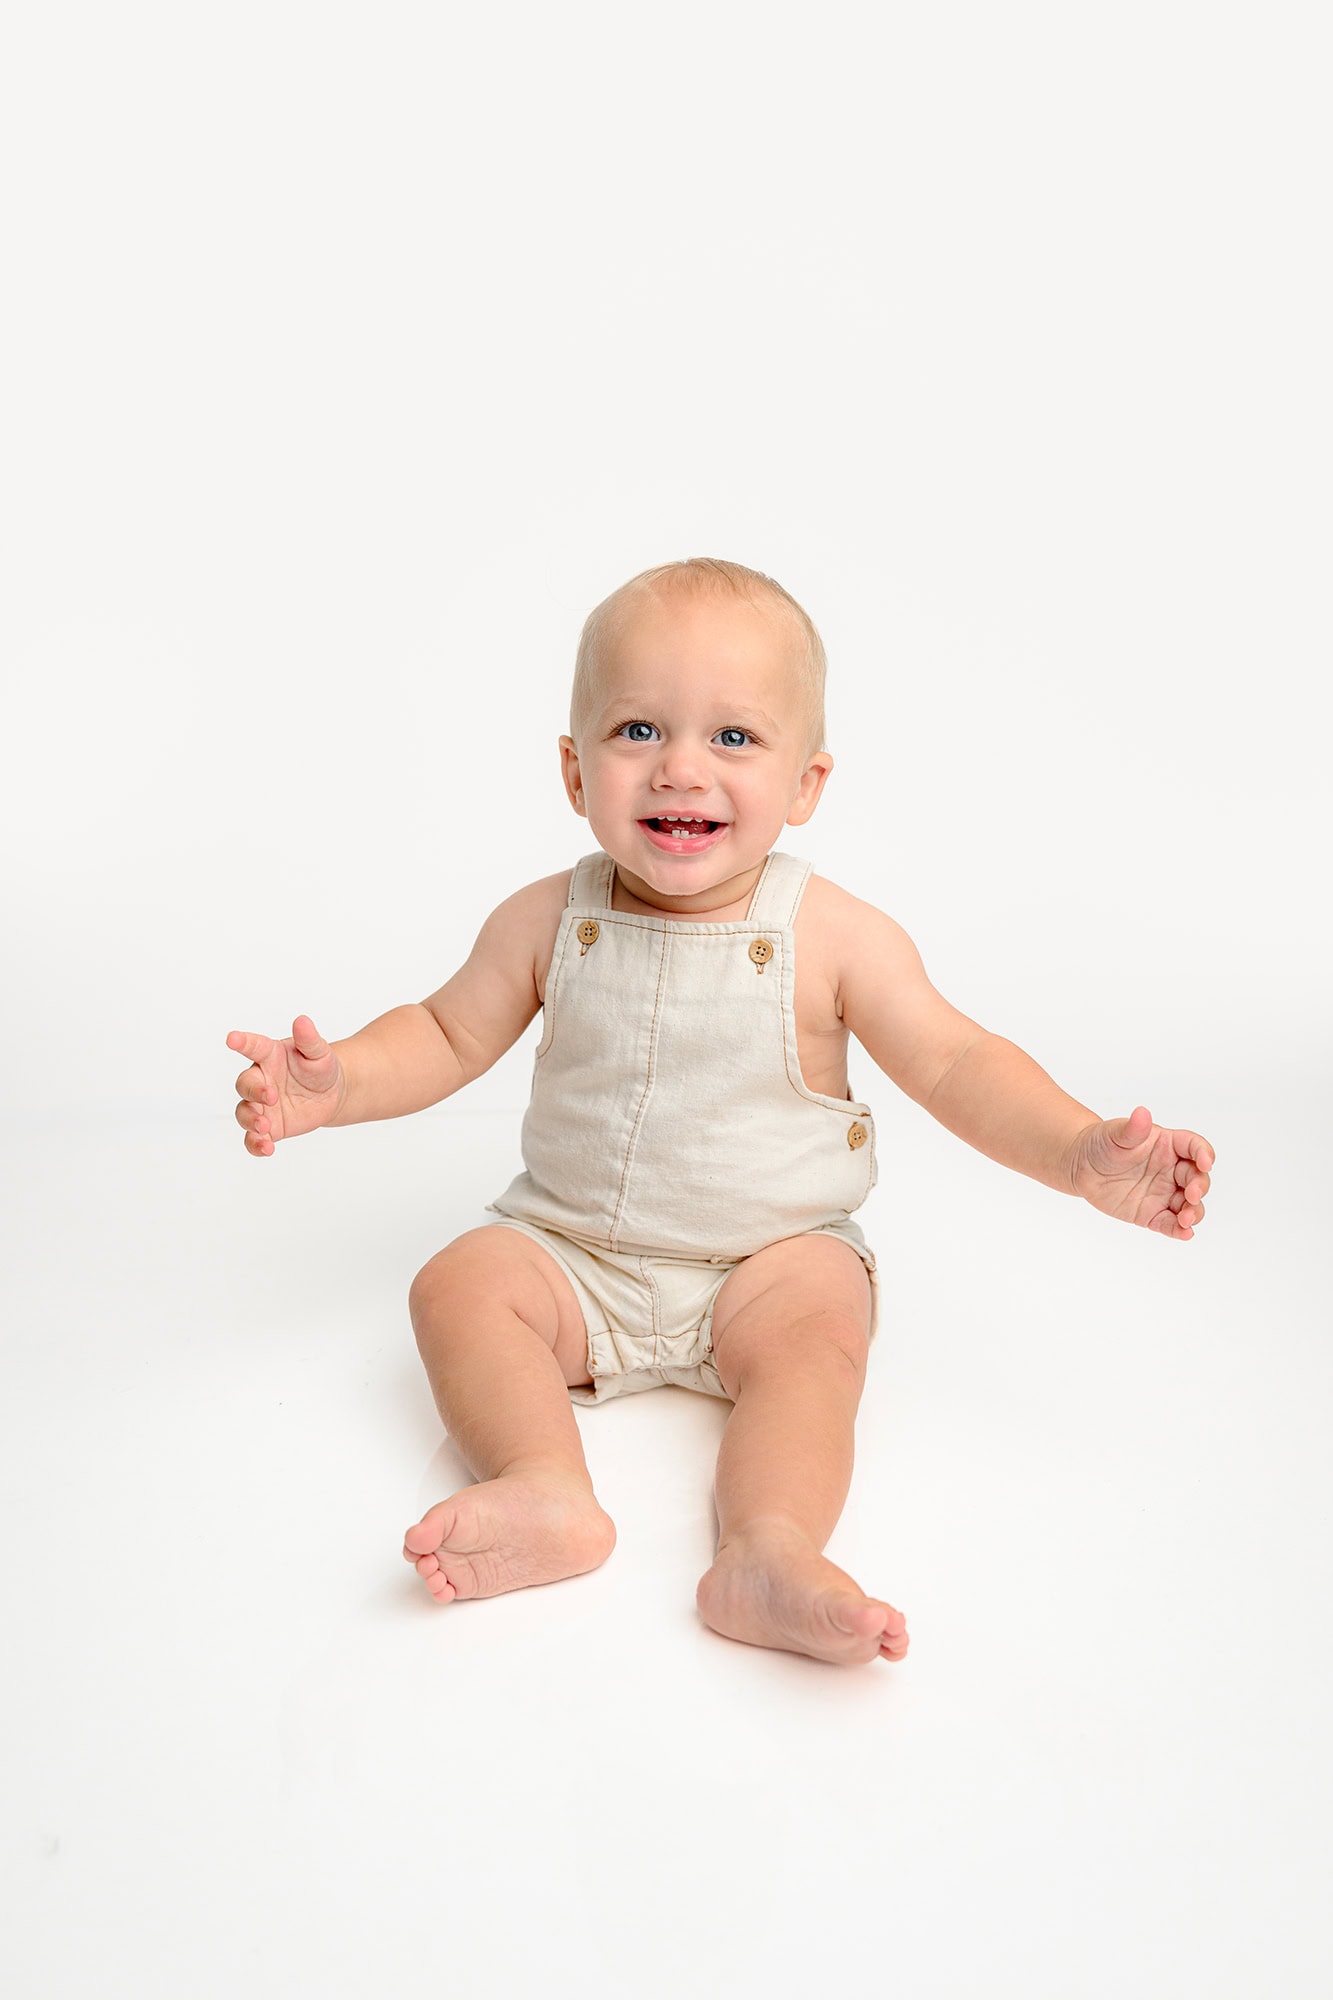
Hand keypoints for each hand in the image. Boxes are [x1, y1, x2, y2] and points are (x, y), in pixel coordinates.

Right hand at [227, 1016, 344, 1156]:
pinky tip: (266, 1148)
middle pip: (244, 1085)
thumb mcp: (319, 1053)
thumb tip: (303, 1021)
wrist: (332, 1094)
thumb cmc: (320, 1067)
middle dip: (254, 1092)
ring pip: (244, 1113)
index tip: (232, 1038)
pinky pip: (254, 1138)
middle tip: (271, 1097)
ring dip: (250, 1120)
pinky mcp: (269, 1127)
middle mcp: (261, 1080)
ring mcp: (261, 1105)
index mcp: (269, 1056)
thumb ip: (309, 1040)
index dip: (242, 1042)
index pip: (253, 1046)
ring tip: (265, 1127)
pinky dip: (256, 1144)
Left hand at [1070, 1105, 1213, 1239]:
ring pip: (1189, 1205)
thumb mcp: (1115, 1134)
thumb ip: (1132, 1128)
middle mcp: (1172, 1170)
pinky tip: (1185, 1233)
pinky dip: (1179, 1230)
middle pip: (1197, 1178)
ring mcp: (1164, 1193)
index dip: (1204, 1154)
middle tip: (1192, 1195)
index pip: (1194, 1147)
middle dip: (1200, 1187)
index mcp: (1168, 1145)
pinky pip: (1170, 1223)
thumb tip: (1142, 1113)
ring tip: (1186, 1219)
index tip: (1206, 1163)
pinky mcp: (1152, 1213)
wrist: (1081, 1166)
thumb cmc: (1102, 1143)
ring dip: (1194, 1212)